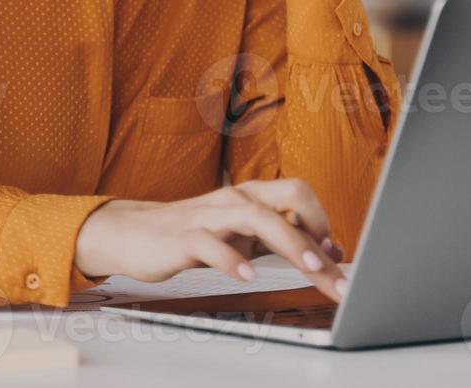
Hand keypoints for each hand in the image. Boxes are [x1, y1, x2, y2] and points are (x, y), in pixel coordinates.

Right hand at [74, 178, 348, 301]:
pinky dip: (232, 259)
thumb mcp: (243, 235)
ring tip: (309, 266)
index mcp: (254, 196)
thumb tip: (328, 250)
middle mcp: (237, 199)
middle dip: (317, 228)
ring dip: (289, 241)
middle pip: (288, 196)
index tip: (337, 255)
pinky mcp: (185, 237)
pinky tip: (246, 275)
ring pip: (257, 216)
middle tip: (333, 265)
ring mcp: (212, 216)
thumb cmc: (194, 233)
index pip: (300, 195)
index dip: (324, 222)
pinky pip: (211, 244)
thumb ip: (281, 239)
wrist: (134, 233)